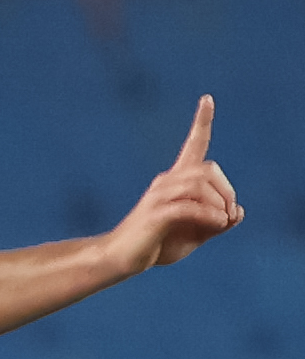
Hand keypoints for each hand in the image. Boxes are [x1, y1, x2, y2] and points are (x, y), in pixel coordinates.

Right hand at [107, 97, 241, 275]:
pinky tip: (217, 224)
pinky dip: (209, 214)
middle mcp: (166, 182)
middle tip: (229, 215)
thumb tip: (237, 212)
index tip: (208, 99)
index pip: (192, 145)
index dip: (201, 122)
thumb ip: (217, 222)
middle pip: (207, 169)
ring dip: (219, 203)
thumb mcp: (196, 233)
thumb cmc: (158, 245)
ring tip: (222, 222)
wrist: (122, 259)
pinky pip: (189, 206)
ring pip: (199, 184)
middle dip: (226, 190)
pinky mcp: (155, 214)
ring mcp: (158, 196)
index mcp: (176, 182)